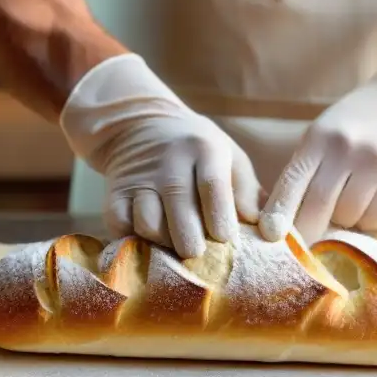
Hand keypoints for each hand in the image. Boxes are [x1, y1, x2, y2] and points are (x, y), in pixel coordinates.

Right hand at [60, 54, 261, 257]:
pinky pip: (119, 224)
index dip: (220, 217)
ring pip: (148, 221)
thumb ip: (246, 190)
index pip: (212, 186)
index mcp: (203, 149)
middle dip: (191, 240)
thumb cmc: (198, 150)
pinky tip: (149, 243)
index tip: (226, 239)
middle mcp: (169, 162)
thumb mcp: (228, 155)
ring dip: (163, 243)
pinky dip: (133, 240)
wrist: (141, 124)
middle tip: (198, 253)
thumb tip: (262, 227)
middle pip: (179, 207)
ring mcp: (139, 177)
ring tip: (174, 247)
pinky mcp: (114, 191)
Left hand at [258, 52, 376, 242]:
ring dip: (351, 227)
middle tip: (313, 244)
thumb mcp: (325, 133)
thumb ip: (307, 172)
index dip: (279, 216)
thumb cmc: (360, 122)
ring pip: (356, 222)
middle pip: (322, 210)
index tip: (271, 237)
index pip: (293, 184)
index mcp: (322, 137)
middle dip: (313, 233)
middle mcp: (352, 150)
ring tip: (356, 209)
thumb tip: (289, 228)